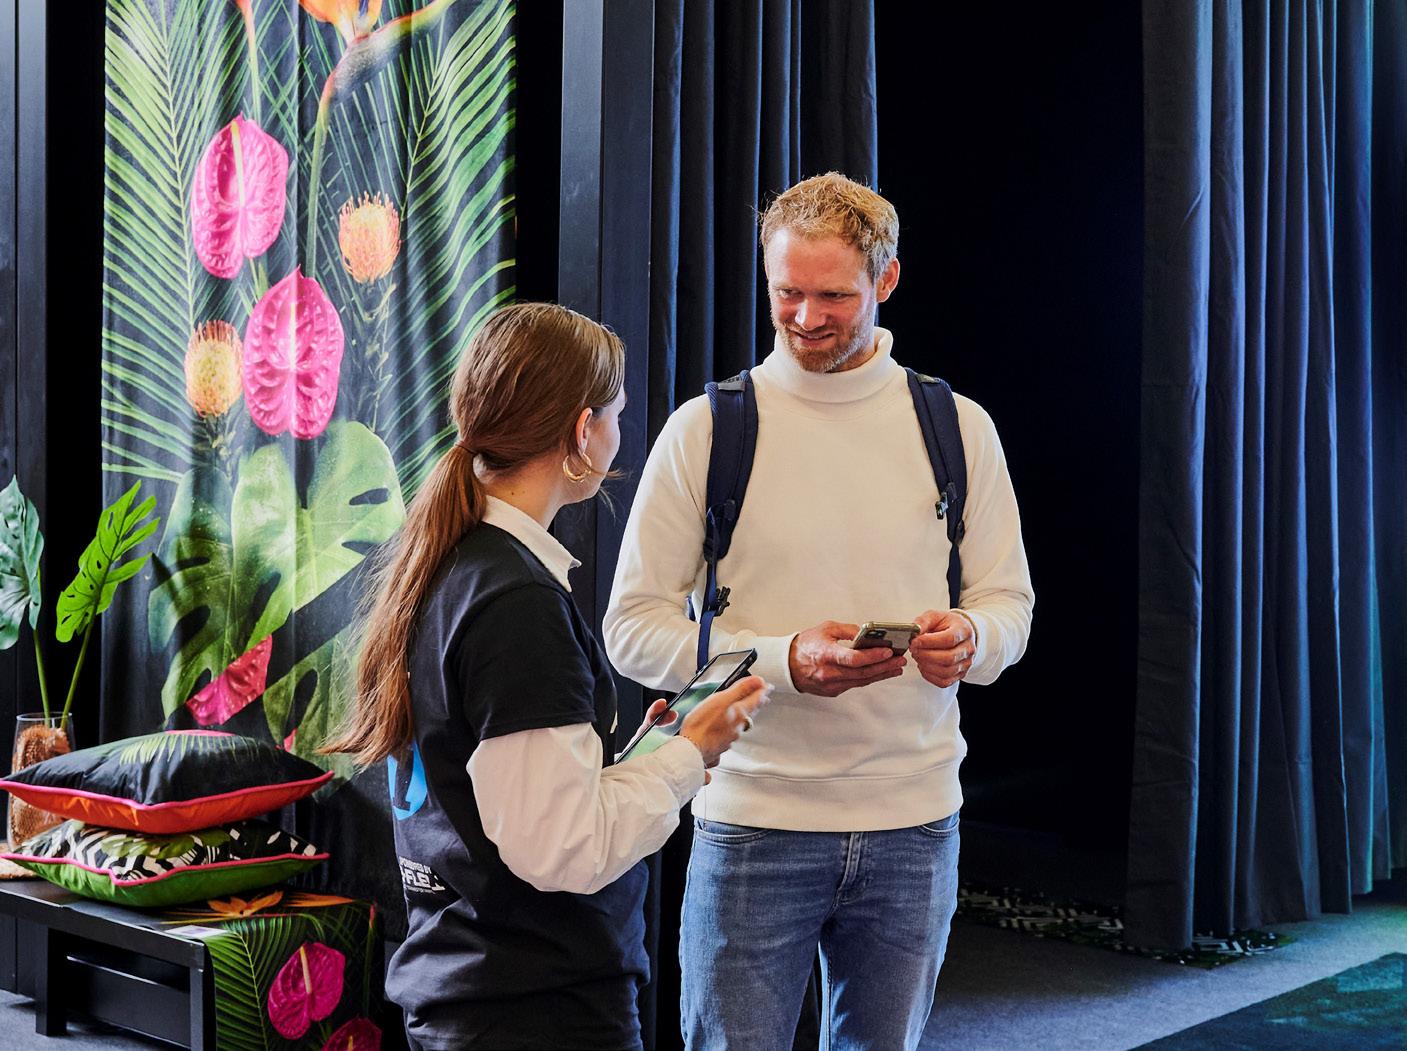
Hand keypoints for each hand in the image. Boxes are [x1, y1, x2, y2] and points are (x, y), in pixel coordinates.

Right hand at [679, 676, 770, 778]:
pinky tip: (726, 730)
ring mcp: (730, 738)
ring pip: (741, 725)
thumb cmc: (701, 725)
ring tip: (745, 711)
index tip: (768, 686)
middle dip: (757, 703)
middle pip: (751, 712)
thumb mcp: (721, 700)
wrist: (691, 749)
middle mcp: (738, 727)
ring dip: (744, 716)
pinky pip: (729, 736)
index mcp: (739, 714)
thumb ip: (740, 689)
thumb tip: (758, 681)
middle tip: (762, 697)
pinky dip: (730, 730)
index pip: (757, 699)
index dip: (763, 690)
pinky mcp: (720, 746)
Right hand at [788, 621, 906, 696]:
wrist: (786, 664)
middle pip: (863, 673)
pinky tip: (880, 673)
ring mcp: (831, 684)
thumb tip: (868, 634)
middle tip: (900, 660)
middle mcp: (829, 672)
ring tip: (896, 667)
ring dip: (881, 674)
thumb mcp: (825, 629)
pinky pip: (855, 684)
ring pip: (862, 681)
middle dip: (884, 666)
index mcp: (826, 654)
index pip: (854, 659)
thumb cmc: (806, 644)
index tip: (888, 651)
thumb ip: (847, 630)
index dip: (873, 656)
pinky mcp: (833, 691)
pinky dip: (869, 678)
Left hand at [910, 610, 975, 687]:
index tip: (914, 641)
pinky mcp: (960, 674)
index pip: (949, 639)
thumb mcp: (934, 616)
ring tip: (918, 657)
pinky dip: (929, 676)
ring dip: (926, 666)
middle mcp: (968, 648)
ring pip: (946, 672)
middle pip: (948, 658)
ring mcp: (965, 663)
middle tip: (914, 650)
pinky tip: (923, 666)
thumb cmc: (946, 625)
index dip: (929, 642)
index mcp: (964, 631)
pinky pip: (944, 682)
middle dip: (926, 655)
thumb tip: (914, 631)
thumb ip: (923, 622)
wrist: (958, 634)